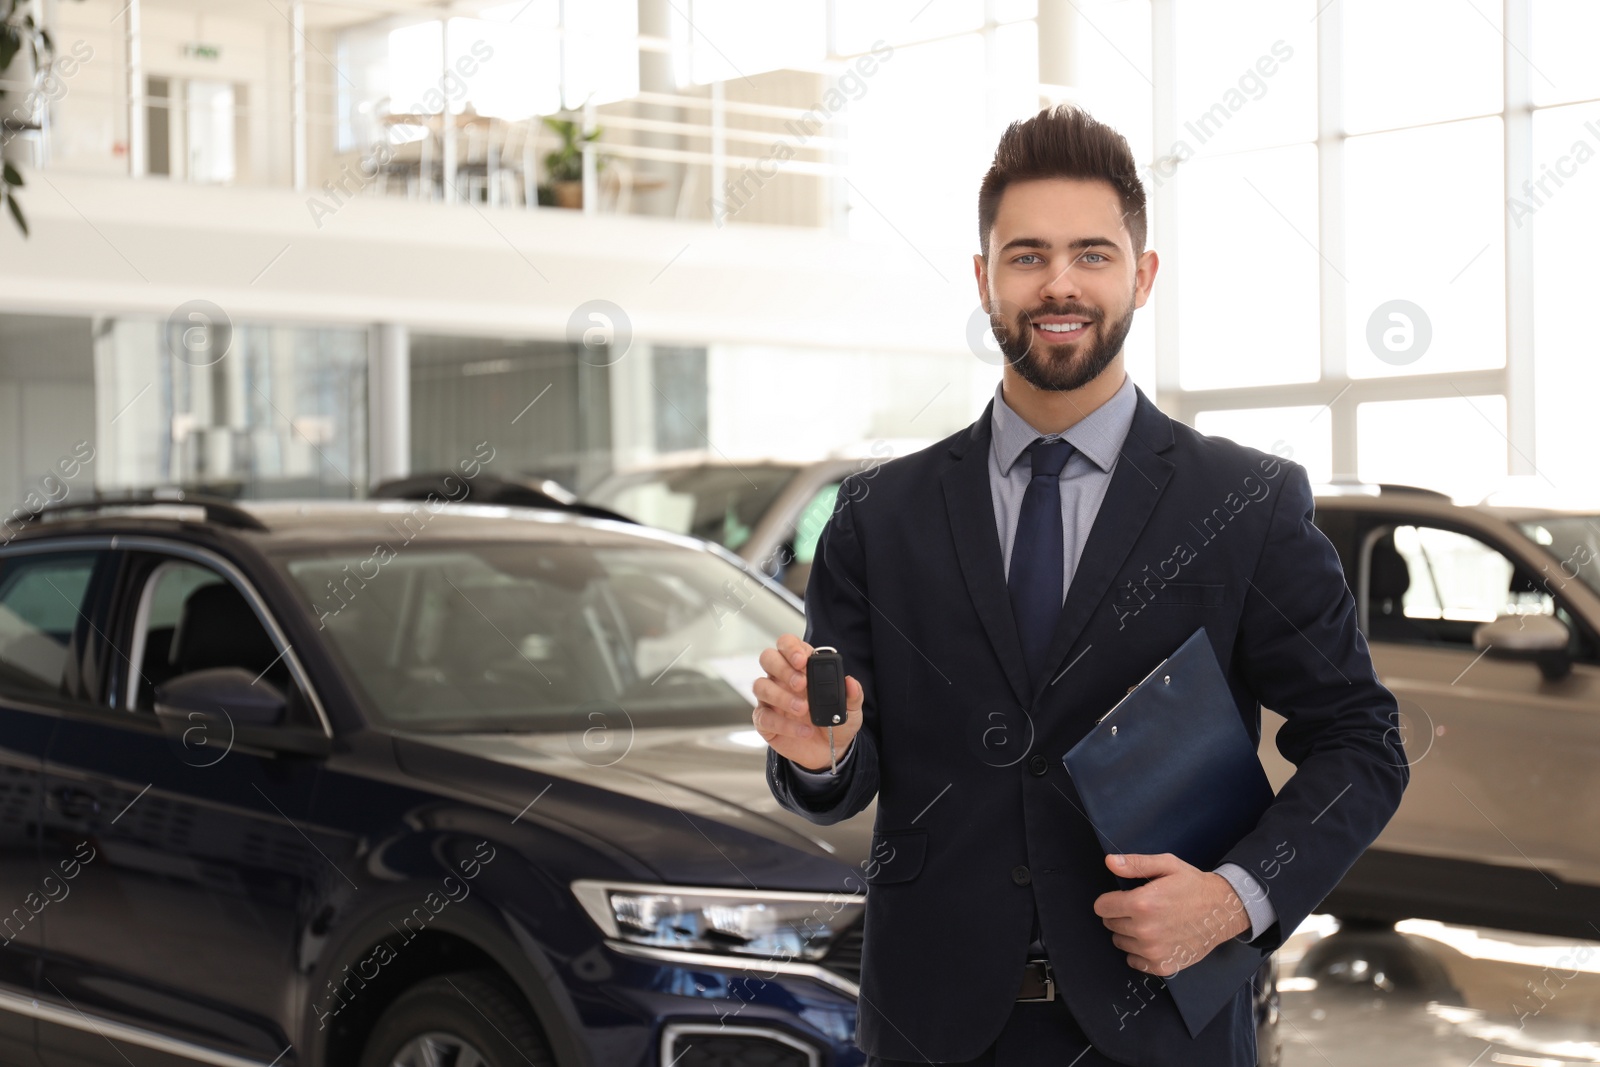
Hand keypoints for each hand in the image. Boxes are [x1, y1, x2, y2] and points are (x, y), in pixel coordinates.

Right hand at [752, 633, 863, 772]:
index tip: (802, 660)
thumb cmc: (836, 722)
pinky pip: (764, 716)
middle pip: (768, 658)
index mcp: (801, 667)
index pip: (787, 644)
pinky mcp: (765, 721)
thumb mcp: (851, 709)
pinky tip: (803, 730)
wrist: (829, 751)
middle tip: (800, 684)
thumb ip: (852, 695)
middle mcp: (782, 678)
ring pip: (761, 686)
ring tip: (802, 709)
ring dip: (781, 696)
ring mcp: (771, 699)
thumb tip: (851, 682)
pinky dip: (783, 724)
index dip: (791, 648)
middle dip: (782, 668)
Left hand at [1092, 853, 1250, 976]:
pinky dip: (1140, 952)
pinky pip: (1134, 961)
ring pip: (1120, 943)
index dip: (1111, 900)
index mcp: (1142, 903)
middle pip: (1110, 925)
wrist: (1223, 911)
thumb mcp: (1167, 865)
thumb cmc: (1194, 886)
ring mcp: (1154, 951)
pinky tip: (1156, 939)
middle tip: (1143, 909)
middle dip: (1121, 915)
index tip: (1124, 898)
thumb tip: (1110, 862)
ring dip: (1130, 934)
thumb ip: (1135, 864)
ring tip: (1152, 923)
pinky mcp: (1163, 966)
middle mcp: (1145, 930)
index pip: (1102, 907)